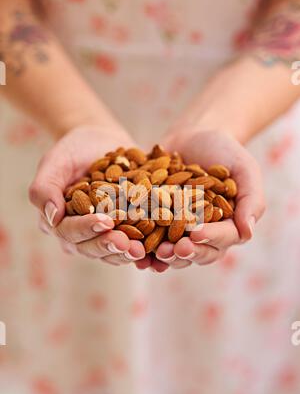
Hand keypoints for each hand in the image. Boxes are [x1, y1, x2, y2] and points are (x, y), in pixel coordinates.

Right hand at [29, 125, 145, 264]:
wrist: (101, 141)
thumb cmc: (73, 150)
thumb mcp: (55, 161)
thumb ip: (45, 188)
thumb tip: (52, 217)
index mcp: (59, 221)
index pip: (69, 231)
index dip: (86, 228)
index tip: (105, 221)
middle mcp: (80, 234)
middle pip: (91, 248)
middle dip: (109, 246)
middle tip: (127, 244)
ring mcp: (103, 235)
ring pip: (112, 252)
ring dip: (127, 253)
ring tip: (141, 250)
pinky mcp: (125, 231)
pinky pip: (133, 245)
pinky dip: (144, 249)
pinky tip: (156, 250)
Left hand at [151, 129, 264, 270]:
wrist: (193, 136)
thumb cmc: (224, 151)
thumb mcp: (244, 169)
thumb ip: (250, 199)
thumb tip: (248, 232)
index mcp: (229, 225)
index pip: (224, 238)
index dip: (211, 237)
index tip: (197, 233)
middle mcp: (205, 234)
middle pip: (199, 253)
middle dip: (186, 253)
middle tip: (174, 249)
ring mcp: (180, 232)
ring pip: (175, 254)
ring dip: (165, 257)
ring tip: (155, 254)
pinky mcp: (158, 225)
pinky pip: (151, 242)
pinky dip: (144, 250)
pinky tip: (135, 251)